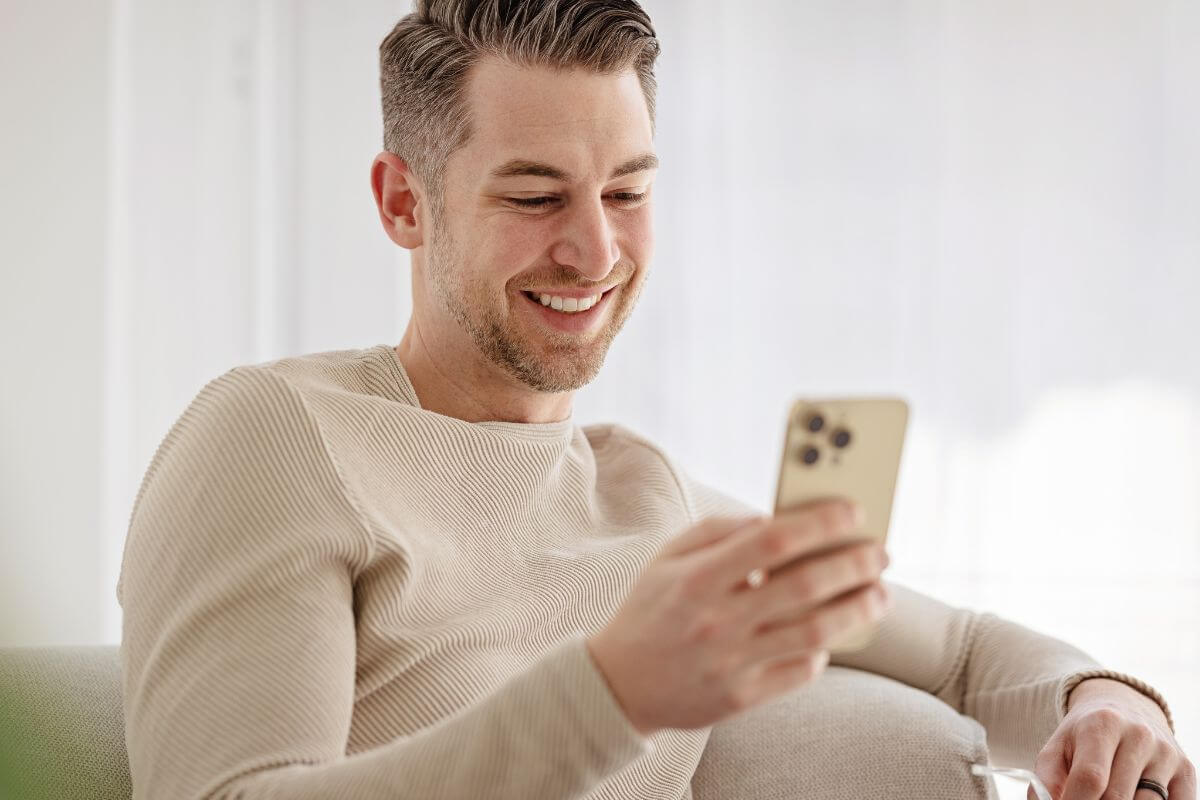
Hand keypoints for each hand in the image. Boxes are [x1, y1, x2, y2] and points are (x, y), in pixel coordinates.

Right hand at [586, 498, 890, 735]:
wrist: (618, 684)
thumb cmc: (650, 611)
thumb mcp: (667, 558)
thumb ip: (717, 530)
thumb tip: (772, 519)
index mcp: (697, 578)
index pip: (772, 541)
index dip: (820, 522)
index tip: (853, 512)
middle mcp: (717, 620)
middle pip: (805, 586)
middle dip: (854, 564)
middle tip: (880, 553)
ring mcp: (731, 662)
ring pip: (815, 633)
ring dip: (857, 609)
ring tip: (879, 593)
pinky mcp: (742, 697)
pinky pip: (800, 671)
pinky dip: (823, 651)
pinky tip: (832, 634)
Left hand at [1029, 677, 1195, 799]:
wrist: (1125, 710)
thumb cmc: (1085, 734)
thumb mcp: (1058, 746)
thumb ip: (1045, 777)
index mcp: (1103, 723)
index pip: (1090, 777)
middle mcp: (1140, 735)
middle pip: (1117, 797)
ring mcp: (1167, 754)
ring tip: (1106, 798)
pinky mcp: (1187, 772)